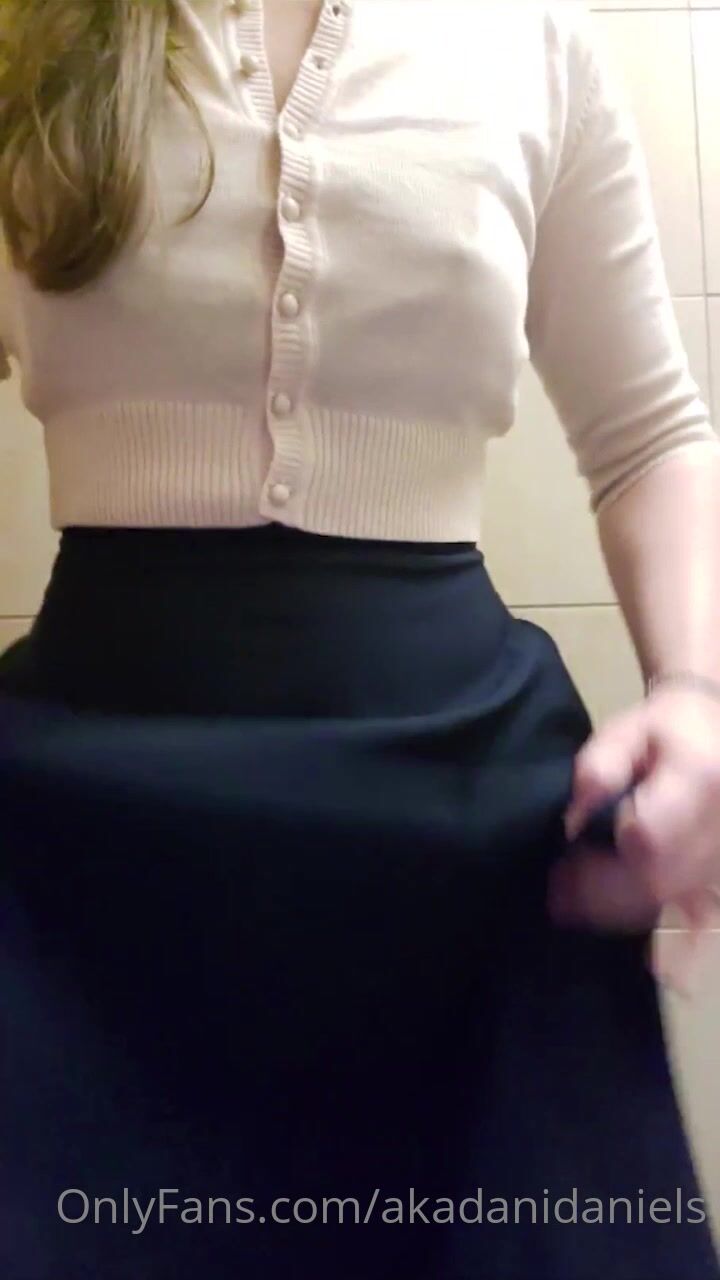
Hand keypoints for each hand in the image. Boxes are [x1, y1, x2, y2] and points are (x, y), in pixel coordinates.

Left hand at [547, 684, 719, 989]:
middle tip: (558, 900)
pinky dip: (679, 946)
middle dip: (603, 899)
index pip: (648, 840)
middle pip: (660, 882)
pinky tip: (656, 969)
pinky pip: (702, 918)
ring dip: (625, 917)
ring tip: (578, 911)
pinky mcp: (719, 880)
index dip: (602, 865)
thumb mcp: (622, 733)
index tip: (562, 868)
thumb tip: (575, 820)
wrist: (715, 728)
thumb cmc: (661, 731)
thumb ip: (597, 770)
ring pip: (680, 906)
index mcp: (696, 780)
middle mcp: (718, 827)